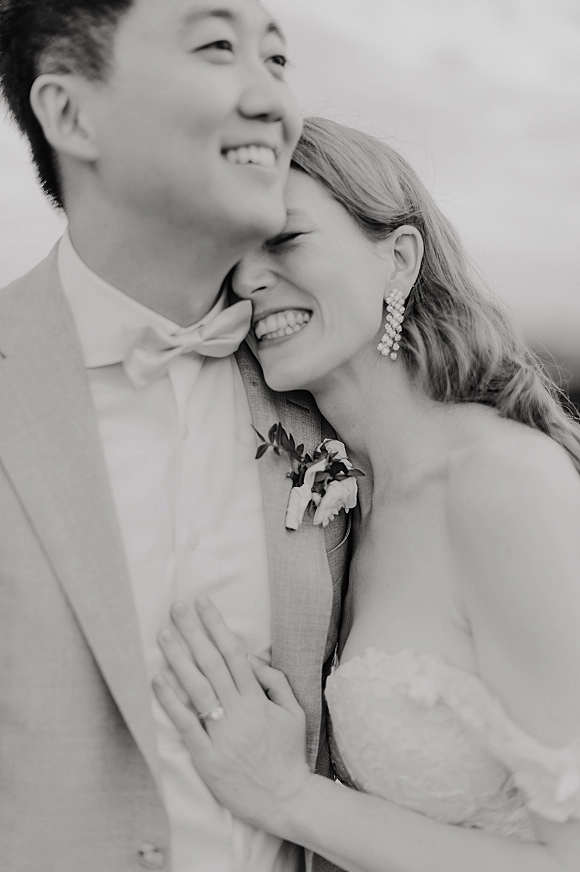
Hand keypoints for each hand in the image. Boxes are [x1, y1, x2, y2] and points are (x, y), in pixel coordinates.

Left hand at [154, 597, 313, 833]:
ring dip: (178, 659)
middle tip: (176, 607)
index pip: (234, 653)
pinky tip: (158, 679)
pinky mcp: (207, 757)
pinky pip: (186, 724)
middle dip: (193, 631)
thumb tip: (252, 657)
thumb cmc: (288, 754)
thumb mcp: (294, 712)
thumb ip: (275, 681)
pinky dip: (171, 700)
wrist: (286, 800)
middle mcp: (239, 712)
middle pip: (212, 664)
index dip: (217, 625)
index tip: (203, 603)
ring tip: (163, 635)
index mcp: (258, 699)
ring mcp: (222, 735)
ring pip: (197, 689)